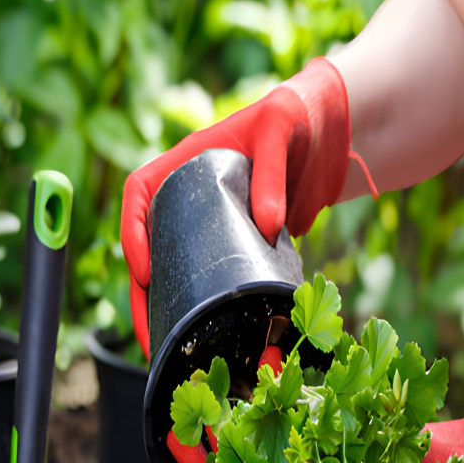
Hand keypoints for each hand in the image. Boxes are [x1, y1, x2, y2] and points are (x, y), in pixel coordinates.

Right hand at [121, 58, 353, 357]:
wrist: (331, 132)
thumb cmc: (297, 116)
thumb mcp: (280, 129)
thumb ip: (272, 171)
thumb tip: (270, 226)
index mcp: (183, 162)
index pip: (139, 194)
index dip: (133, 233)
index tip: (145, 271)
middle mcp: (187, 195)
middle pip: (147, 246)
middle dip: (141, 293)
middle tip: (148, 333)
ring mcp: (207, 223)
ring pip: (170, 268)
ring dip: (162, 309)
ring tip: (165, 346)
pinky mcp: (233, 245)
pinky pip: (206, 277)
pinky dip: (198, 306)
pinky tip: (200, 335)